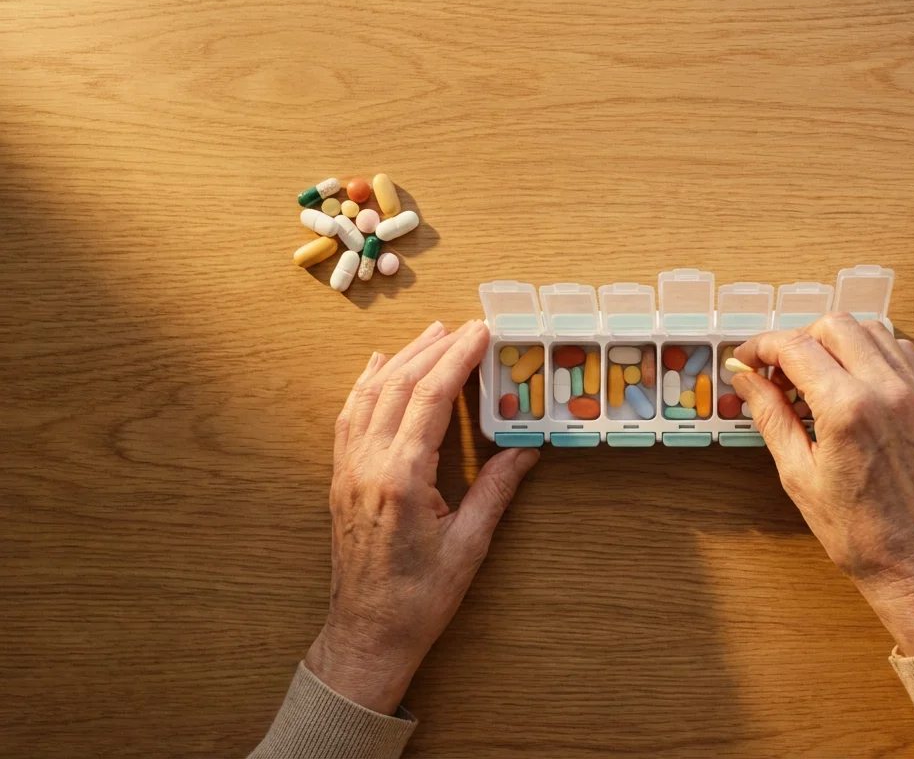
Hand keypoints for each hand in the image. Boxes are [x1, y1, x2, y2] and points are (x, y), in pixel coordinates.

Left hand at [306, 321, 539, 713]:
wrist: (367, 634)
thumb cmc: (421, 598)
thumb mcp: (470, 545)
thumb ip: (496, 489)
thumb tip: (526, 447)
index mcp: (401, 479)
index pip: (428, 400)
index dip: (455, 359)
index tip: (479, 332)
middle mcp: (368, 467)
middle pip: (397, 387)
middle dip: (433, 349)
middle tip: (466, 326)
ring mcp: (348, 471)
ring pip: (369, 396)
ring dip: (401, 359)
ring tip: (432, 333)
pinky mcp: (341, 480)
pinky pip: (350, 417)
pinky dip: (366, 384)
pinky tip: (378, 366)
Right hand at [732, 313, 913, 655]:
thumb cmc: (855, 529)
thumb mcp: (797, 473)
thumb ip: (771, 415)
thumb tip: (746, 379)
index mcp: (847, 410)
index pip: (796, 347)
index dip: (762, 346)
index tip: (746, 360)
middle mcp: (887, 391)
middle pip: (834, 325)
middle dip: (799, 339)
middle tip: (779, 371)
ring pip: (871, 330)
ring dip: (836, 342)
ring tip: (815, 377)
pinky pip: (901, 352)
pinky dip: (872, 354)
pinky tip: (853, 383)